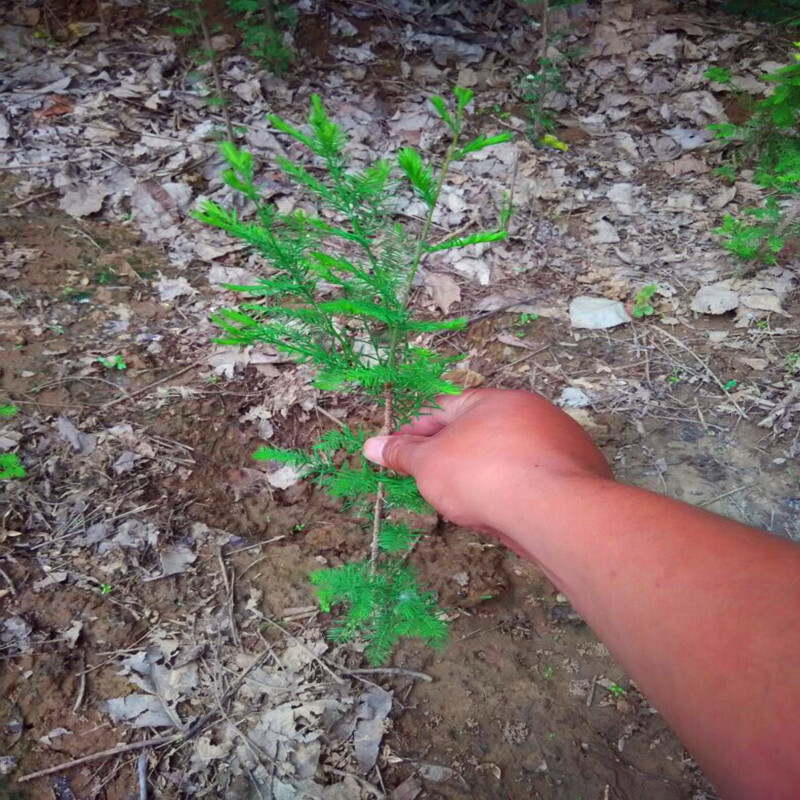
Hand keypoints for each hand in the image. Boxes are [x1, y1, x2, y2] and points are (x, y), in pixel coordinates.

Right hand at [364, 389, 612, 539]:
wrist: (554, 510)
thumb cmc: (482, 475)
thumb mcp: (430, 464)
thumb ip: (402, 453)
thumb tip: (370, 445)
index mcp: (492, 400)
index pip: (443, 409)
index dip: (415, 431)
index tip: (398, 451)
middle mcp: (530, 412)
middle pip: (480, 430)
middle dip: (451, 452)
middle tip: (429, 477)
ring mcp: (559, 441)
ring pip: (510, 454)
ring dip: (484, 472)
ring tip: (465, 500)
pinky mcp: (579, 472)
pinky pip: (535, 476)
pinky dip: (515, 489)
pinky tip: (504, 510)